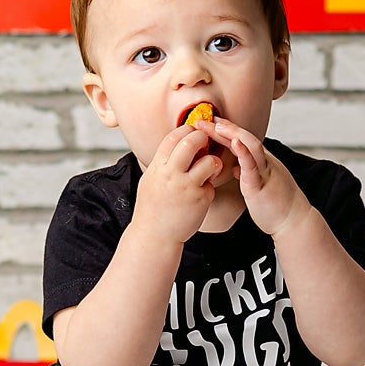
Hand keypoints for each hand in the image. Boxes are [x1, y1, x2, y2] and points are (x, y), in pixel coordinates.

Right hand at [133, 122, 222, 245]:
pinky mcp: (201, 199)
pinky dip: (210, 185)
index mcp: (159, 167)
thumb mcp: (151, 178)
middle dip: (202, 138)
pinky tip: (201, 192)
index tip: (191, 134)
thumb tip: (175, 144)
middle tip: (205, 143)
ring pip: (210, 162)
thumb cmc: (152, 206)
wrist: (155, 234)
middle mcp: (173, 174)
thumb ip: (163, 161)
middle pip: (192, 142)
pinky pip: (212, 183)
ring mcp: (188, 187)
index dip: (186, 130)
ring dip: (213, 162)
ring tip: (208, 168)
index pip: (174, 136)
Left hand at [201, 117, 307, 237]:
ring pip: (251, 146)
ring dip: (232, 133)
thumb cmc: (276, 205)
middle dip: (224, 127)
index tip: (210, 121)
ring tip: (216, 125)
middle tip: (203, 120)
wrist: (294, 221)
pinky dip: (243, 153)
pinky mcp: (262, 185)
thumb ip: (249, 174)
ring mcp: (264, 172)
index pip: (243, 140)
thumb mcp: (260, 184)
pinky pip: (252, 166)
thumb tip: (236, 169)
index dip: (226, 130)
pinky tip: (234, 142)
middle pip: (245, 138)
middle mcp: (264, 162)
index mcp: (262, 162)